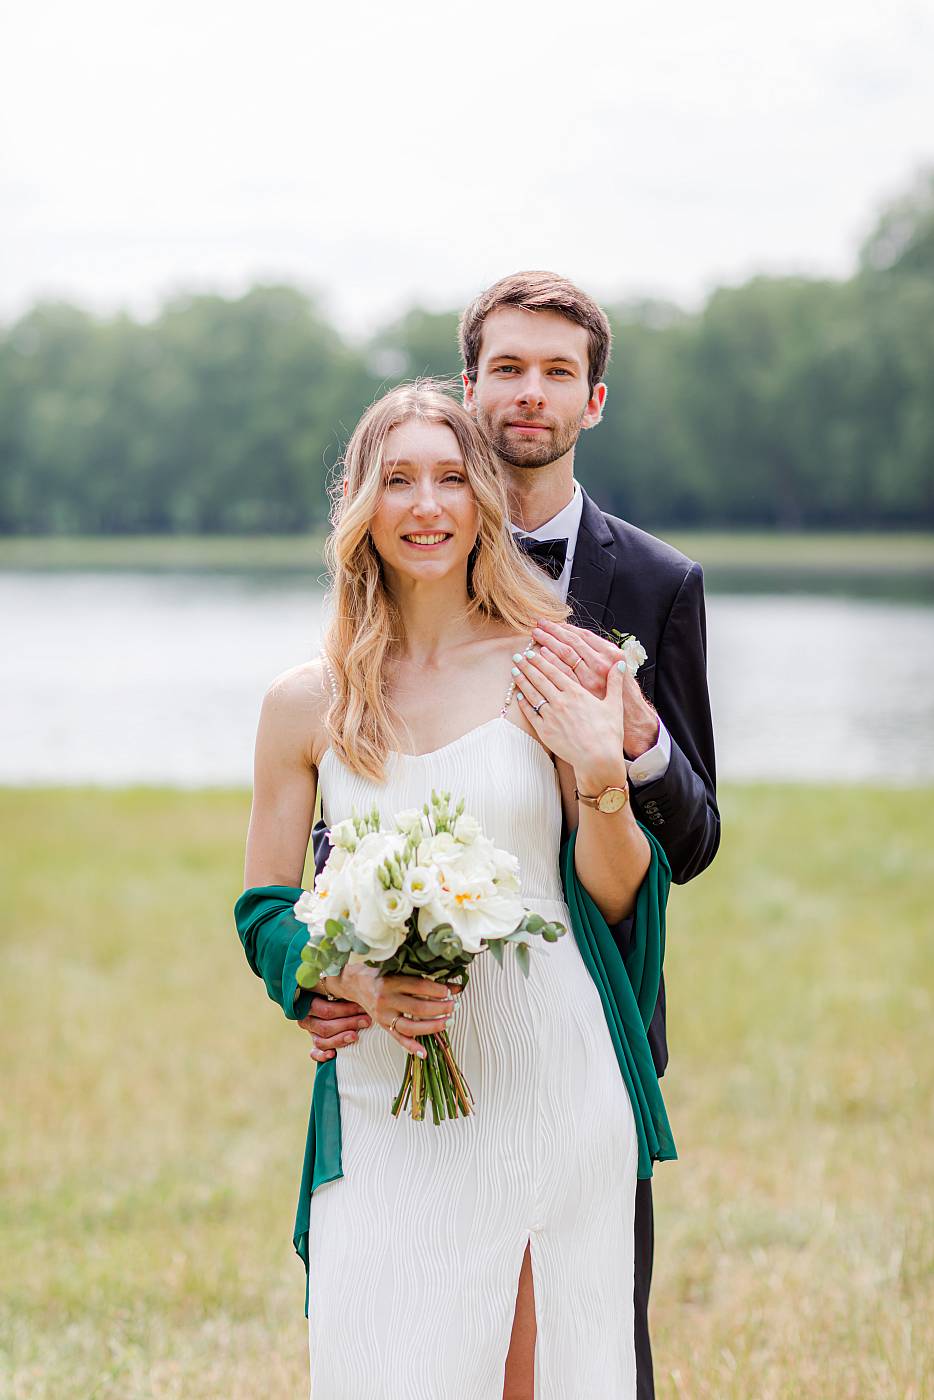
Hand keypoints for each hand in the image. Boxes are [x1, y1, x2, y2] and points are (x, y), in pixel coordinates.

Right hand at [298, 992, 371, 1062]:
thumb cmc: (339, 995)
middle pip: (325, 1027)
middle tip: (366, 1021)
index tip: (363, 1008)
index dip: (345, 1010)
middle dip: (347, 1024)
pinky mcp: (314, 1046)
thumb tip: (362, 995)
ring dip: (339, 1039)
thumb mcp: (338, 992)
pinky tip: (333, 1055)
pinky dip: (322, 1055)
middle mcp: (307, 1019)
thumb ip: (344, 993)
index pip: (326, 1010)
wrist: (333, 1005)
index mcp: (309, 1003)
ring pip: (321, 1041)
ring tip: (355, 1036)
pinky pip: (314, 1053)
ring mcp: (311, 1033)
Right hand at [319, 963, 461, 1059]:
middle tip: (454, 1007)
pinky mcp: (382, 1026)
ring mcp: (383, 1015)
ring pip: (410, 1026)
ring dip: (432, 1026)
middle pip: (418, 1007)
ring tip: (448, 1023)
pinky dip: (412, 1047)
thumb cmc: (379, 972)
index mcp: (391, 981)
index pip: (418, 987)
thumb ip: (422, 976)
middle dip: (439, 1008)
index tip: (450, 991)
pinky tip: (425, 1052)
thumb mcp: (398, 969)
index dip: (437, 990)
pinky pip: (398, 1038)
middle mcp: (386, 999)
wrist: (354, 982)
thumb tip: (453, 985)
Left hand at [511, 643, 628, 790]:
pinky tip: (519, 696)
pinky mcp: (545, 731)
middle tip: (517, 657)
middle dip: (527, 666)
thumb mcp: (614, 705)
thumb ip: (615, 683)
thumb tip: (621, 664)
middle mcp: (560, 702)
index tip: (532, 652)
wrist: (598, 758)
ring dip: (522, 681)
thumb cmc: (608, 733)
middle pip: (540, 680)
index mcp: (576, 693)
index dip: (541, 661)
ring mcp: (550, 716)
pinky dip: (524, 704)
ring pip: (533, 694)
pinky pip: (531, 714)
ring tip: (514, 671)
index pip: (554, 671)